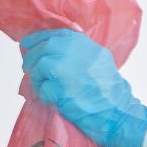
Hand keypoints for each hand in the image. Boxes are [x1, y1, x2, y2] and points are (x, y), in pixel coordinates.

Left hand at [20, 29, 146, 146]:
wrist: (118, 111)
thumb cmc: (109, 89)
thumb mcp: (98, 59)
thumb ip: (78, 51)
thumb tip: (52, 47)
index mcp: (84, 44)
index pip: (54, 34)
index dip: (37, 39)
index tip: (27, 44)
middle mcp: (74, 52)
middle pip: (43, 49)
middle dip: (32, 58)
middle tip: (29, 67)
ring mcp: (67, 70)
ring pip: (40, 67)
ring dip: (37, 78)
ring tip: (43, 85)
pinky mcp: (62, 90)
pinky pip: (44, 89)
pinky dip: (44, 94)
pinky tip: (52, 98)